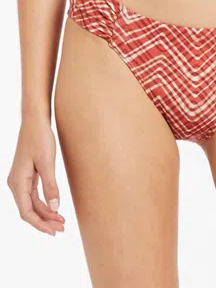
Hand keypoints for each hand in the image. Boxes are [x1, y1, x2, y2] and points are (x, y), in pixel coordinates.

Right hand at [7, 114, 64, 235]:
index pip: (26, 212)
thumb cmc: (40, 139)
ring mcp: (21, 179)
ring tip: (62, 221)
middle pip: (29, 210)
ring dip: (46, 213)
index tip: (54, 232)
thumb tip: (55, 208)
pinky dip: (45, 202)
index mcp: (17, 182)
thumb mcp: (47, 163)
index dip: (40, 224)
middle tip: (62, 228)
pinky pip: (34, 194)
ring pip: (32, 203)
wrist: (35, 121)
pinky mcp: (28, 175)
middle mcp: (16, 183)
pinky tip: (55, 208)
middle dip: (45, 221)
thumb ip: (51, 186)